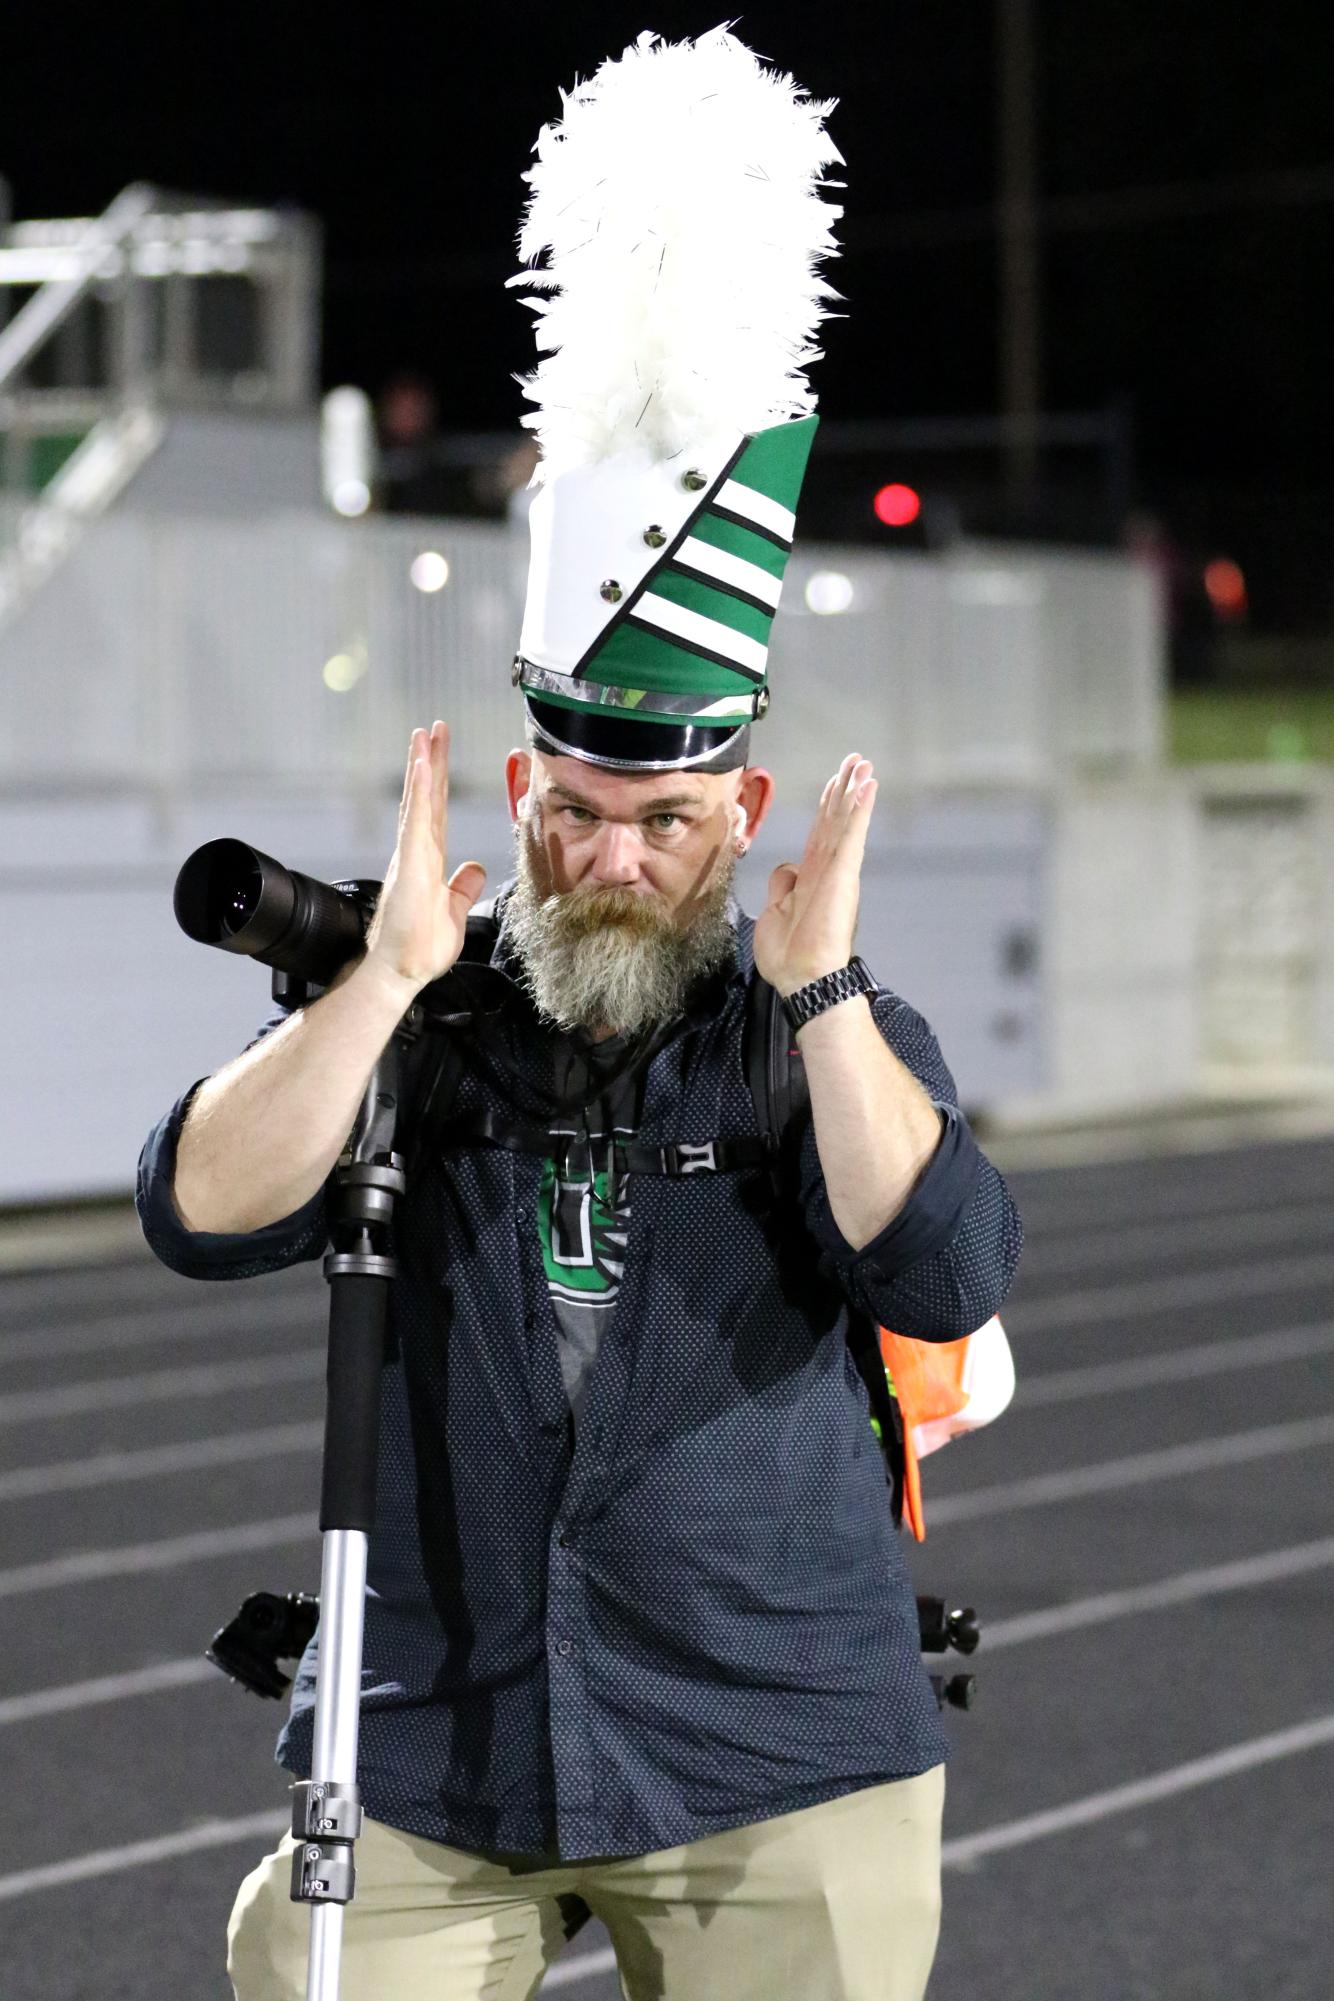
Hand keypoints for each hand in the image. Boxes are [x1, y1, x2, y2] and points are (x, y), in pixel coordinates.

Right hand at [361, 721, 486, 995]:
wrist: (401, 973)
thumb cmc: (420, 949)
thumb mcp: (455, 911)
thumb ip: (464, 887)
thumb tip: (475, 868)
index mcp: (427, 861)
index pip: (436, 812)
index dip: (438, 782)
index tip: (440, 753)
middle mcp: (416, 853)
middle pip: (426, 798)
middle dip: (430, 762)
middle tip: (434, 728)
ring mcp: (411, 857)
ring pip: (418, 803)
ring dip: (422, 766)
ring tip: (425, 734)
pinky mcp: (410, 866)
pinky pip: (416, 822)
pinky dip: (419, 793)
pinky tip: (421, 768)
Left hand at [752, 753, 876, 997]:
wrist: (803, 978)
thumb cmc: (789, 956)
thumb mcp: (773, 912)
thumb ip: (781, 886)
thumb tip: (787, 868)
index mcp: (810, 878)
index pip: (820, 834)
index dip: (826, 807)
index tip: (833, 783)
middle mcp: (826, 870)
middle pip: (835, 820)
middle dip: (844, 788)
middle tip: (856, 760)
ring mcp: (837, 871)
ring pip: (845, 821)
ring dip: (853, 790)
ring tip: (863, 764)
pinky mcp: (844, 875)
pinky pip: (852, 835)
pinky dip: (860, 809)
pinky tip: (868, 786)